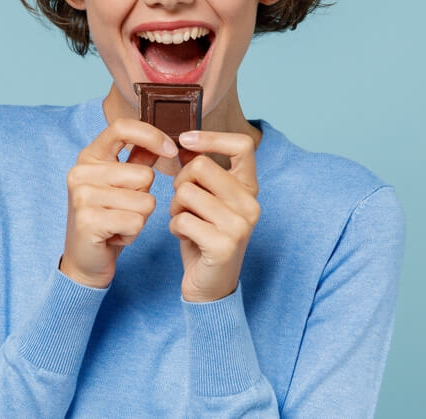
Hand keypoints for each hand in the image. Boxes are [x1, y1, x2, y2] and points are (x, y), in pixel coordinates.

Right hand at [59, 118, 177, 288]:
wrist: (85, 260)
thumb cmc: (108, 219)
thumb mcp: (123, 185)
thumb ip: (139, 159)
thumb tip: (164, 139)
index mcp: (89, 157)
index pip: (121, 127)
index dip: (150, 135)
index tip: (171, 149)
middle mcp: (80, 172)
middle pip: (144, 174)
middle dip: (145, 196)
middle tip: (123, 211)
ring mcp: (82, 196)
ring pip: (144, 200)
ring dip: (140, 218)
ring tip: (119, 224)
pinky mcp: (88, 220)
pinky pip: (136, 221)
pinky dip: (133, 233)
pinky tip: (116, 237)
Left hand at [168, 130, 260, 301]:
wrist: (211, 287)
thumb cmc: (204, 237)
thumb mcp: (209, 201)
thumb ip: (205, 175)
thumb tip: (185, 142)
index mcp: (249, 189)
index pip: (243, 145)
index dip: (212, 137)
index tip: (186, 140)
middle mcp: (251, 204)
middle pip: (202, 166)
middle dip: (181, 180)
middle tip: (182, 201)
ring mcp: (240, 225)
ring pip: (186, 192)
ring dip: (175, 207)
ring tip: (184, 221)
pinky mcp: (223, 245)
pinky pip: (181, 219)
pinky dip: (174, 226)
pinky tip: (183, 237)